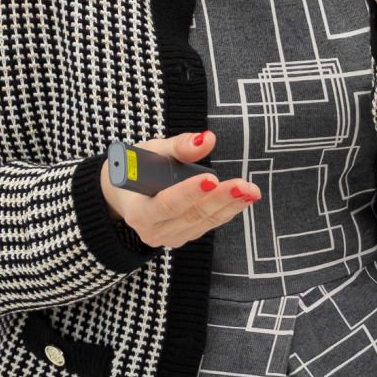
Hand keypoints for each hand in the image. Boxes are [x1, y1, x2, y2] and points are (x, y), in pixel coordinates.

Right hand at [97, 131, 259, 248]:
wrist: (126, 194)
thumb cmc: (137, 168)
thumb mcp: (152, 151)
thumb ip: (179, 146)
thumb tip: (207, 139)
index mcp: (138, 211)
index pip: (165, 204)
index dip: (188, 193)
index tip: (211, 178)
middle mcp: (153, 231)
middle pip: (191, 215)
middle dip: (219, 199)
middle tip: (242, 185)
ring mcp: (170, 237)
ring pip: (204, 222)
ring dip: (230, 206)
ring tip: (251, 190)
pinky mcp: (184, 236)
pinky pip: (208, 224)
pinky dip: (227, 210)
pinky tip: (244, 198)